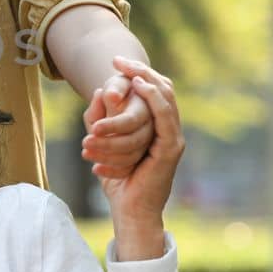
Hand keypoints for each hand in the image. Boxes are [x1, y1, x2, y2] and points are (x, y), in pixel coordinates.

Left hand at [95, 57, 184, 230]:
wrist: (128, 211)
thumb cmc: (117, 180)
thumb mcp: (102, 143)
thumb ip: (99, 119)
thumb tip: (99, 91)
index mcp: (157, 128)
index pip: (156, 91)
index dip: (139, 72)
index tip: (116, 61)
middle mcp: (169, 131)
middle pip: (164, 88)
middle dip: (141, 70)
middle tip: (118, 60)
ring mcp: (173, 139)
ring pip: (166, 98)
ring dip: (144, 82)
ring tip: (127, 70)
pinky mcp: (171, 149)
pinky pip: (166, 117)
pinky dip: (154, 99)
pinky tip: (139, 87)